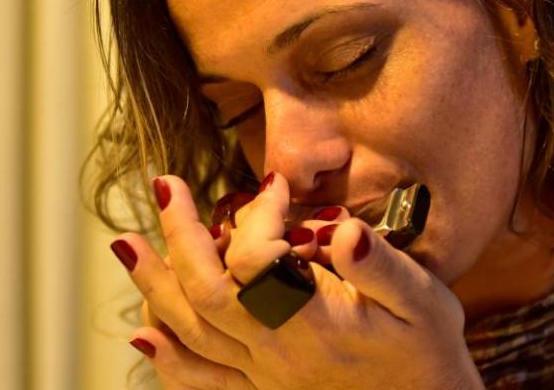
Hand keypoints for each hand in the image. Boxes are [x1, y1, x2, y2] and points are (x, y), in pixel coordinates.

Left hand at [111, 173, 485, 389]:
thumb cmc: (426, 351)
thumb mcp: (423, 303)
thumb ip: (382, 267)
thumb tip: (345, 230)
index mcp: (314, 323)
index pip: (257, 262)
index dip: (257, 215)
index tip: (275, 184)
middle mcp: (278, 352)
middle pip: (207, 293)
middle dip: (179, 235)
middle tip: (164, 187)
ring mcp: (265, 375)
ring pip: (193, 332)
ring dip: (155, 286)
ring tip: (127, 245)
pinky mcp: (263, 389)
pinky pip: (202, 379)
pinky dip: (167, 357)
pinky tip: (143, 334)